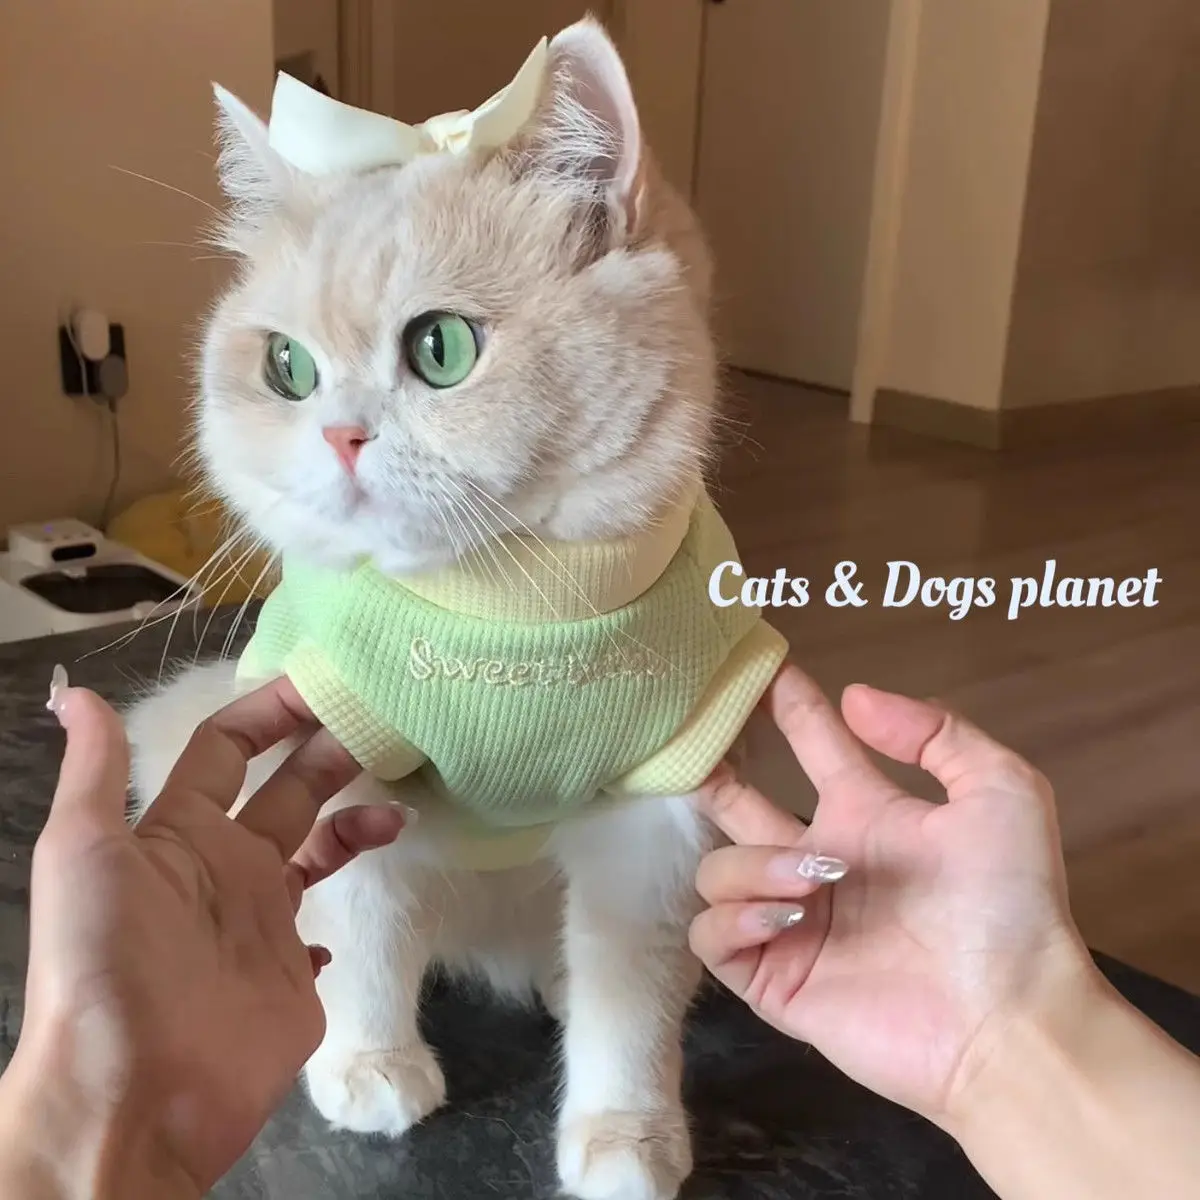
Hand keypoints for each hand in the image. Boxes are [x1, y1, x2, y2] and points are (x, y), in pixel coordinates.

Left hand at [0, 675, 405, 1198]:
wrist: (135, 1092)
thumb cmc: (107, 960)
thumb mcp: (83, 854)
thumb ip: (96, 773)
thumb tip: (82, 696)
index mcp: (179, 833)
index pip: (230, 750)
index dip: (272, 711)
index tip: (324, 682)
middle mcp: (225, 867)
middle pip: (289, 788)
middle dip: (332, 750)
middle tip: (385, 724)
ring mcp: (262, 922)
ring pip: (319, 847)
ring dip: (356, 818)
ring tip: (396, 808)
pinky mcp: (293, 976)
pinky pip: (326, 925)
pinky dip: (344, 903)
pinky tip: (364, 890)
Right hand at [689, 664, 1099, 1129]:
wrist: (1011, 1020)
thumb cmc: (1011, 908)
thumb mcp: (1001, 793)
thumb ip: (936, 731)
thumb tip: (854, 695)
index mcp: (865, 814)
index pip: (811, 741)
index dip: (785, 701)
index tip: (753, 664)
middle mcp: (816, 861)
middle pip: (735, 803)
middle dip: (710, 770)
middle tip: (691, 748)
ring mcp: (791, 921)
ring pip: (719, 869)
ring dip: (753, 864)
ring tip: (813, 879)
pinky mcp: (773, 977)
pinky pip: (711, 935)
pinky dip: (735, 918)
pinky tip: (786, 917)